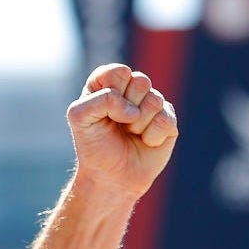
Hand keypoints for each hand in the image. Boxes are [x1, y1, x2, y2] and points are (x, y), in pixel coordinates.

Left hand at [66, 63, 178, 196]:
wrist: (111, 177)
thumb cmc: (93, 146)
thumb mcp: (80, 118)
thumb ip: (99, 100)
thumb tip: (134, 110)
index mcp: (106, 84)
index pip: (117, 71)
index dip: (111, 92)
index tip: (101, 112)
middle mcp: (130, 90)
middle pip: (140, 80)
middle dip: (125, 108)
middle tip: (117, 125)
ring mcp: (151, 104)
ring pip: (154, 100)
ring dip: (138, 124)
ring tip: (130, 134)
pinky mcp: (168, 120)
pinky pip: (166, 120)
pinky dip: (151, 136)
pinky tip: (145, 142)